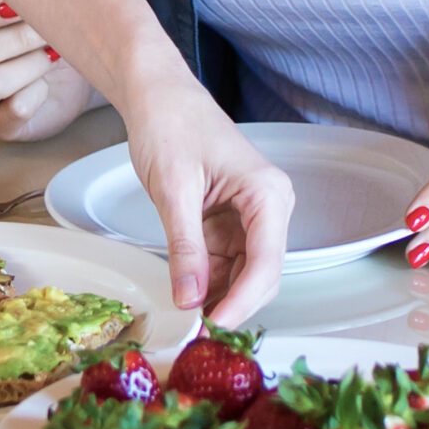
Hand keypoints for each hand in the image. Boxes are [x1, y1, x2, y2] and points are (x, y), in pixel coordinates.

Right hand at [0, 0, 96, 141]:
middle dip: (17, 38)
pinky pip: (14, 110)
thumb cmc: (30, 36)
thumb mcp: (17, 8)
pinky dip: (37, 92)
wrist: (60, 75)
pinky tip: (44, 83)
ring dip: (31, 64)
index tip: (15, 5)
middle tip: (47, 28)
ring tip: (51, 53)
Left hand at [118, 81, 292, 324]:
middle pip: (263, 273)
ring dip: (219, 296)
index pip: (266, 262)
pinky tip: (187, 294)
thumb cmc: (171, 125)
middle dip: (233, 304)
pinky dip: (208, 280)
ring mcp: (252, 216)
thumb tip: (190, 300)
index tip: (212, 326)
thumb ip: (185, 247)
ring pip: (244, 273)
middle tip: (197, 332)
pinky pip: (226, 262)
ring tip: (188, 317)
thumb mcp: (174, 189)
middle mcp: (270, 207)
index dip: (243, 301)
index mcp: (268, 194)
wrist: (159, 95)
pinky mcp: (231, 221)